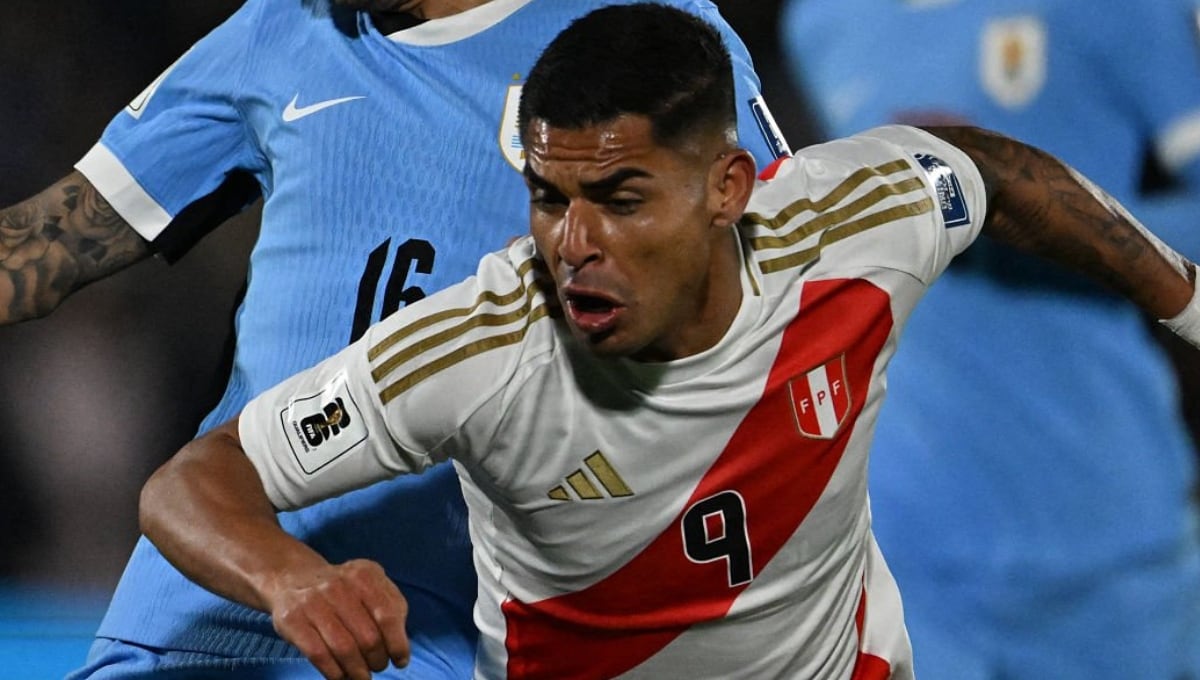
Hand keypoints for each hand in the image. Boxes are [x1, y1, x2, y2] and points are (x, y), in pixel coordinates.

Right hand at [265, 559, 410, 679]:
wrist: (292, 577)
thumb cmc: (343, 588)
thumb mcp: (371, 584)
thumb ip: (391, 607)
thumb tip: (400, 647)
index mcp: (364, 575)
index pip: (388, 616)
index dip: (398, 644)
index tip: (400, 660)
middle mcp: (338, 586)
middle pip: (368, 637)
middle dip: (377, 660)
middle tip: (377, 666)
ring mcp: (312, 602)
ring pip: (344, 649)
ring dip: (357, 671)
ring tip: (361, 676)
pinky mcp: (292, 620)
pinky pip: (319, 655)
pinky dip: (335, 672)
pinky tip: (341, 675)